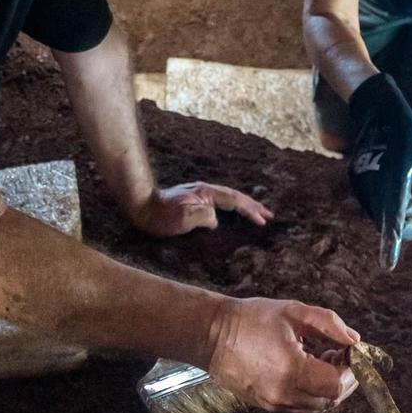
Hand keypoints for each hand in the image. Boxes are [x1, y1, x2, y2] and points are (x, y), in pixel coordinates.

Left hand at [128, 181, 273, 236]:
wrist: (143, 207)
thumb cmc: (161, 215)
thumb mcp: (183, 217)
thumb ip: (203, 216)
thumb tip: (216, 219)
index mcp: (207, 193)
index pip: (235, 201)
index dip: (250, 210)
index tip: (264, 221)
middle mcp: (206, 191)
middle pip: (235, 197)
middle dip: (253, 206)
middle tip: (269, 215)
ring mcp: (200, 195)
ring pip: (228, 199)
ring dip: (244, 206)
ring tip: (256, 212)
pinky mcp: (195, 201)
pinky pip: (220, 203)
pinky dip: (232, 207)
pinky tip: (232, 214)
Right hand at [206, 297, 359, 411]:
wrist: (212, 335)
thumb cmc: (251, 319)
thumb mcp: (294, 311)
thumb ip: (329, 324)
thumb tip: (354, 340)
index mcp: (292, 370)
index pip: (337, 384)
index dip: (351, 370)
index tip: (352, 352)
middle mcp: (284, 395)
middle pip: (331, 400)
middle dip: (344, 378)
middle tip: (342, 353)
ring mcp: (275, 404)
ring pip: (318, 406)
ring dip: (330, 386)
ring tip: (324, 357)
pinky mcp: (268, 406)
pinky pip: (302, 406)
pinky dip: (313, 392)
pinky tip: (308, 368)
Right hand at [347, 71, 411, 268]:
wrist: (377, 111)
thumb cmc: (408, 139)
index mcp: (395, 181)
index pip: (392, 220)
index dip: (391, 244)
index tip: (388, 265)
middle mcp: (373, 184)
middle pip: (386, 221)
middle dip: (403, 228)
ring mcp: (361, 182)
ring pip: (378, 213)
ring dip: (395, 216)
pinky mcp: (355, 179)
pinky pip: (372, 202)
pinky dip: (385, 205)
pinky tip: (399, 194)